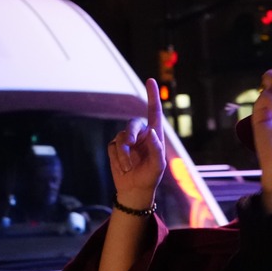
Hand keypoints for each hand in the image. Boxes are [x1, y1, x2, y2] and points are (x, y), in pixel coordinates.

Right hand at [108, 79, 167, 210]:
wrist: (134, 190)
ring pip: (121, 138)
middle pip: (132, 124)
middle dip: (130, 136)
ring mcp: (127, 140)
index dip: (152, 96)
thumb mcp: (158, 165)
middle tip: (130, 145)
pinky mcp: (115, 147)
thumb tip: (151, 132)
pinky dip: (118, 159)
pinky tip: (124, 168)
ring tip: (129, 167)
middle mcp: (140, 134)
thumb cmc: (150, 177)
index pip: (153, 112)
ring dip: (125, 154)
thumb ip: (157, 149)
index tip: (150, 80)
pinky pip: (113, 147)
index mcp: (154, 134)